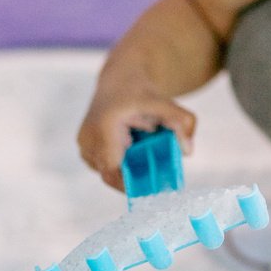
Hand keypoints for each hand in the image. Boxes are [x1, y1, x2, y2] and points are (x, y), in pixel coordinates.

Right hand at [77, 85, 196, 191]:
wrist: (117, 81)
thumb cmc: (140, 93)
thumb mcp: (165, 103)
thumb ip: (182, 122)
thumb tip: (187, 151)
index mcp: (104, 127)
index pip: (112, 170)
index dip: (130, 184)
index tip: (151, 188)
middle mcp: (88, 138)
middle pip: (111, 173)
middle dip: (134, 176)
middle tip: (156, 174)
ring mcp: (83, 145)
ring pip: (108, 171)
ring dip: (126, 168)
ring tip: (142, 152)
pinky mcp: (84, 150)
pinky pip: (104, 166)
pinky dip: (120, 164)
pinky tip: (132, 150)